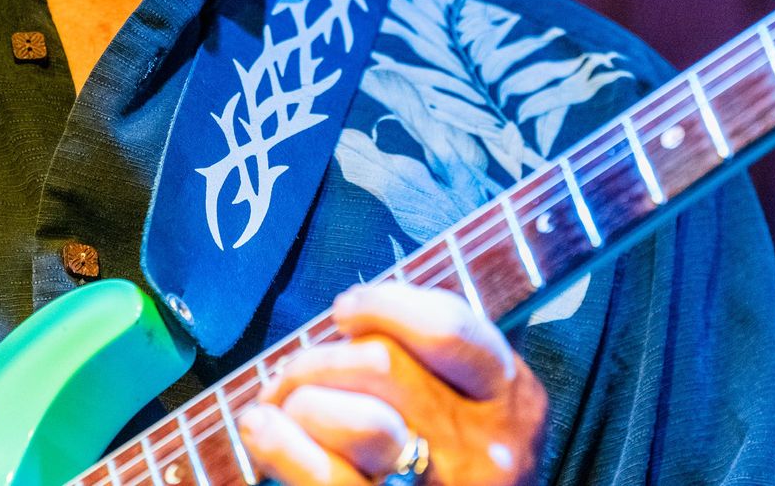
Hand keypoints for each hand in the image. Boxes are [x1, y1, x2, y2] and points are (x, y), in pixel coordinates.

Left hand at [236, 282, 546, 485]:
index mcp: (511, 397)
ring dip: (303, 400)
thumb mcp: (476, 402)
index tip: (344, 311)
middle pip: (384, 365)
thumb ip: (437, 356)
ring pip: (355, 418)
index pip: (446, 328)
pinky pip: (327, 477)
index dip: (383, 305)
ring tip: (285, 406)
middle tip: (293, 371)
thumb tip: (354, 318)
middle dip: (319, 357)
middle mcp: (485, 445)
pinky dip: (282, 444)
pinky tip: (262, 427)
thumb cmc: (458, 460)